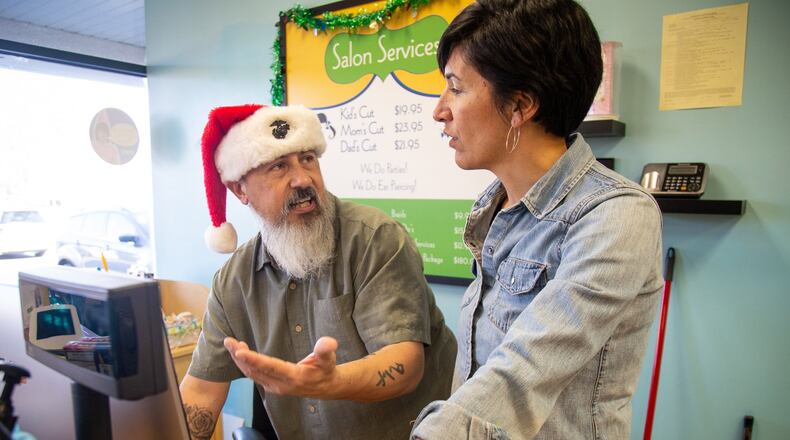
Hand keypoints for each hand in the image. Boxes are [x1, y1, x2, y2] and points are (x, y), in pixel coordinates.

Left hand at [224, 336, 339, 397]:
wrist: (325, 387)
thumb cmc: (326, 369)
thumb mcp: (329, 359)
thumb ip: (326, 350)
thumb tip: (328, 342)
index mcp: (294, 377)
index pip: (270, 367)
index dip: (254, 359)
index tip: (239, 351)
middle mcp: (280, 384)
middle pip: (255, 370)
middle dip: (239, 356)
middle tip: (228, 341)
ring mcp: (274, 386)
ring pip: (251, 373)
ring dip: (239, 359)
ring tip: (231, 344)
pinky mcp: (271, 385)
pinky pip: (253, 375)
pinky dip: (244, 364)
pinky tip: (239, 353)